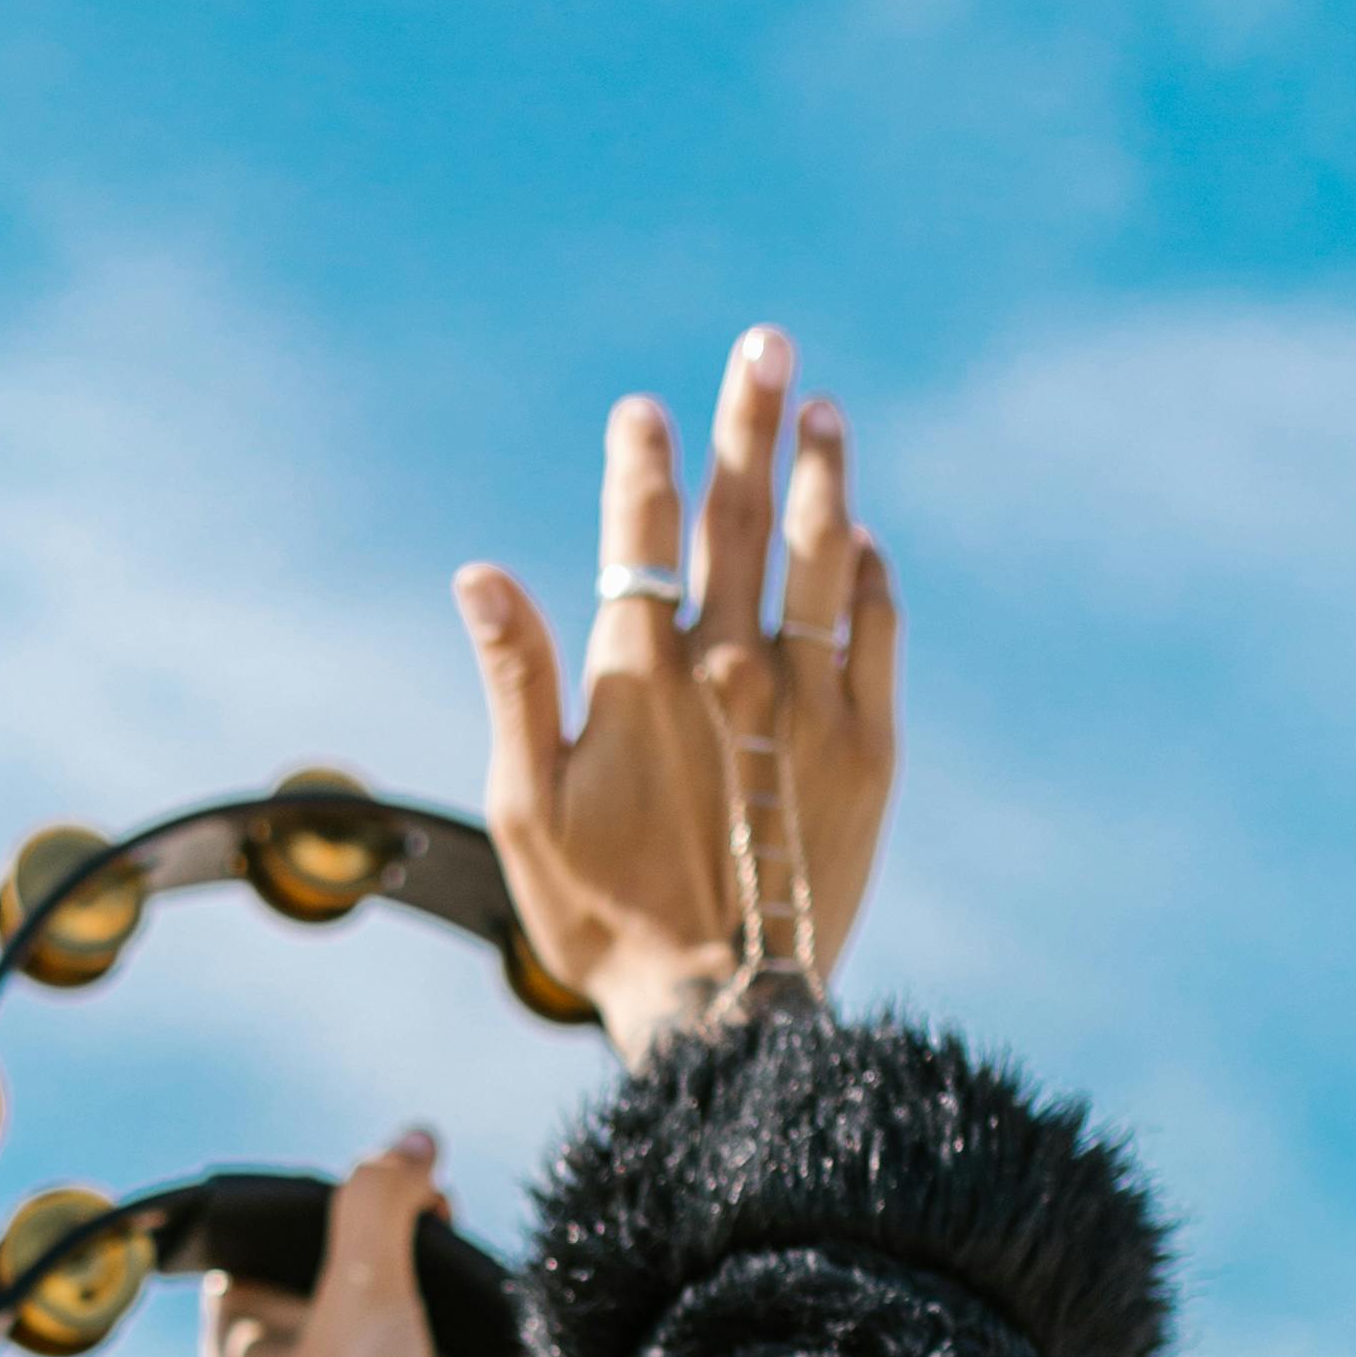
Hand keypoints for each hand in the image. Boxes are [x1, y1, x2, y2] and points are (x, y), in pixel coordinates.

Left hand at [184, 1129, 500, 1356]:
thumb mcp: (355, 1286)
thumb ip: (381, 1200)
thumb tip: (415, 1140)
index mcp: (251, 1316)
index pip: (281, 1225)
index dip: (328, 1195)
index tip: (373, 1188)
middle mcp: (310, 1341)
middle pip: (361, 1248)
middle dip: (405, 1228)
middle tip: (432, 1216)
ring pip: (419, 1288)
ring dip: (450, 1271)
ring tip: (461, 1268)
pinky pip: (467, 1331)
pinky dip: (487, 1317)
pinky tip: (497, 1308)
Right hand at [455, 322, 899, 1060]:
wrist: (722, 1013)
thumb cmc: (602, 917)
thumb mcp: (527, 806)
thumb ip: (515, 680)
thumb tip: (479, 573)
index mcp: (642, 678)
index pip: (640, 537)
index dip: (640, 465)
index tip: (645, 410)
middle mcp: (733, 671)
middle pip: (740, 517)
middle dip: (749, 422)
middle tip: (768, 343)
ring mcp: (811, 704)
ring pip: (824, 558)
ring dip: (824, 477)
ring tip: (825, 414)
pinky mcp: (868, 749)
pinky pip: (877, 634)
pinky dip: (871, 577)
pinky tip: (864, 539)